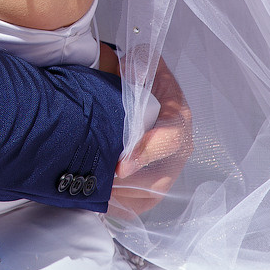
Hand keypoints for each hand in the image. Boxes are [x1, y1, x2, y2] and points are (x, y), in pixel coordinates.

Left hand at [108, 55, 190, 219]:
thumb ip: (141, 63)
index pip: (168, 140)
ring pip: (147, 196)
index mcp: (178, 121)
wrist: (148, 100)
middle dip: (125, 185)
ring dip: (118, 198)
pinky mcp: (153, 188)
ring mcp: (167, 173)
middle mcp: (177, 152)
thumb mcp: (146, 66)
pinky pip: (137, 206)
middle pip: (157, 180)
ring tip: (91, 191)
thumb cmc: (146, 86)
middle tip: (97, 182)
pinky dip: (116, 207)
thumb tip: (128, 68)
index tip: (121, 164)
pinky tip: (95, 200)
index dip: (146, 153)